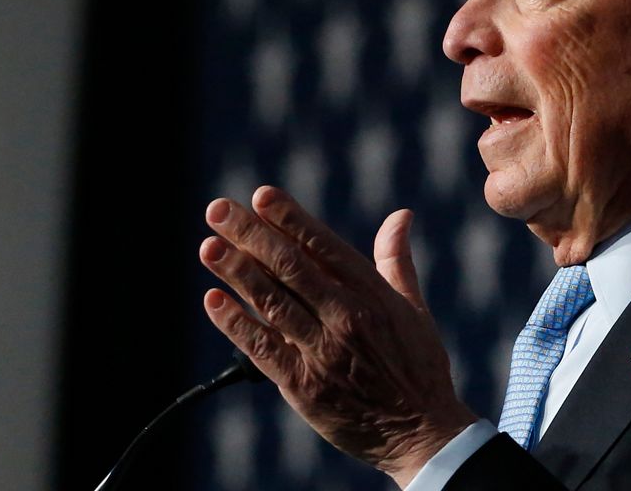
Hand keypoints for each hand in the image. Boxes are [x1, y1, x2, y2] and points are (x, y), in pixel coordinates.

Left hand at [199, 186, 476, 486]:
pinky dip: (236, 324)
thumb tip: (401, 215)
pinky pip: (262, 349)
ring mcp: (323, 353)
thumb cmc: (420, 367)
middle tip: (218, 210)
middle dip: (251, 235)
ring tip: (208, 246)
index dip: (291, 219)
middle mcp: (346, 319)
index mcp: (373, 296)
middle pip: (290, 268)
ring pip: (271, 303)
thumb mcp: (414, 309)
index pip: (324, 247)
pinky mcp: (303, 387)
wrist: (422, 434)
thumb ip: (396, 260)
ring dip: (236, 272)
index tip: (262, 195)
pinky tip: (214, 300)